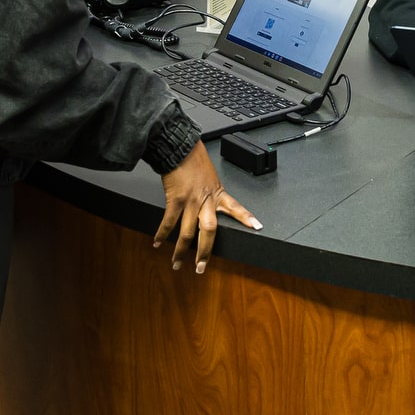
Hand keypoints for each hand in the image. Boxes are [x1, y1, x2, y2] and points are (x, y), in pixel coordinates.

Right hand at [155, 144, 259, 272]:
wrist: (179, 148)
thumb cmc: (193, 160)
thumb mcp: (210, 177)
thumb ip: (211, 193)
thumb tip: (209, 207)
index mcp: (218, 193)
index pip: (236, 207)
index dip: (246, 217)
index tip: (257, 227)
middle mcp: (206, 200)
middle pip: (209, 231)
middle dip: (204, 252)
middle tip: (200, 267)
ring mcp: (191, 201)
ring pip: (188, 233)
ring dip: (180, 251)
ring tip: (176, 263)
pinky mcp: (176, 199)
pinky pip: (169, 222)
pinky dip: (162, 234)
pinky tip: (157, 242)